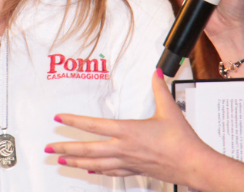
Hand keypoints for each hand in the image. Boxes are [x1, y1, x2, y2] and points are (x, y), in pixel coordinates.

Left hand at [45, 70, 212, 182]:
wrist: (193, 165)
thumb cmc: (182, 141)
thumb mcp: (170, 109)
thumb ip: (159, 89)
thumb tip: (157, 72)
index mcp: (128, 132)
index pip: (94, 125)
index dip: (74, 121)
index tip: (59, 118)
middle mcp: (123, 148)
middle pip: (88, 149)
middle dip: (66, 148)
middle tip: (49, 148)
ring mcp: (128, 162)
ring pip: (96, 163)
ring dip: (76, 162)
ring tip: (61, 161)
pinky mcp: (135, 170)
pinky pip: (111, 172)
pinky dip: (98, 171)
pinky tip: (90, 170)